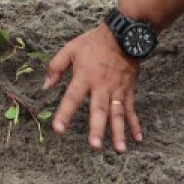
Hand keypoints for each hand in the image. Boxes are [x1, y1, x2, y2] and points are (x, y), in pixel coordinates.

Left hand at [43, 24, 142, 152]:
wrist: (123, 34)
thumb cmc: (94, 42)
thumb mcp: (71, 49)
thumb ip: (56, 67)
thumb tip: (46, 86)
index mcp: (84, 77)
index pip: (72, 98)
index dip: (64, 114)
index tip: (58, 129)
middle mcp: (101, 86)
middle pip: (99, 110)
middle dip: (97, 129)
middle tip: (94, 146)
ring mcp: (116, 90)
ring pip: (117, 114)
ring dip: (118, 132)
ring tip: (119, 150)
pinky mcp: (128, 90)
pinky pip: (131, 109)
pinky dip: (135, 124)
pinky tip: (137, 138)